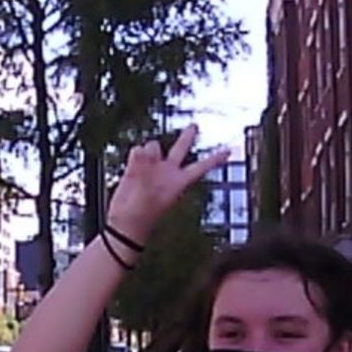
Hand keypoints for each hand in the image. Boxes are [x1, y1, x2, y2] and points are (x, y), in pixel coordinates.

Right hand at [107, 125, 230, 242]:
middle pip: (180, 150)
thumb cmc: (140, 217)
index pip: (200, 167)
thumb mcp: (146, 195)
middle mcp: (166, 173)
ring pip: (153, 146)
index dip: (214, 159)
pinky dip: (135, 155)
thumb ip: (144, 170)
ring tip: (141, 169)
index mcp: (177, 182)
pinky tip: (132, 168)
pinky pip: (137, 151)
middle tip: (195, 126)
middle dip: (187, 137)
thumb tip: (141, 149)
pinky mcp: (135, 169)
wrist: (123, 225)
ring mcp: (150, 170)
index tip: (228, 152)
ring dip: (148, 151)